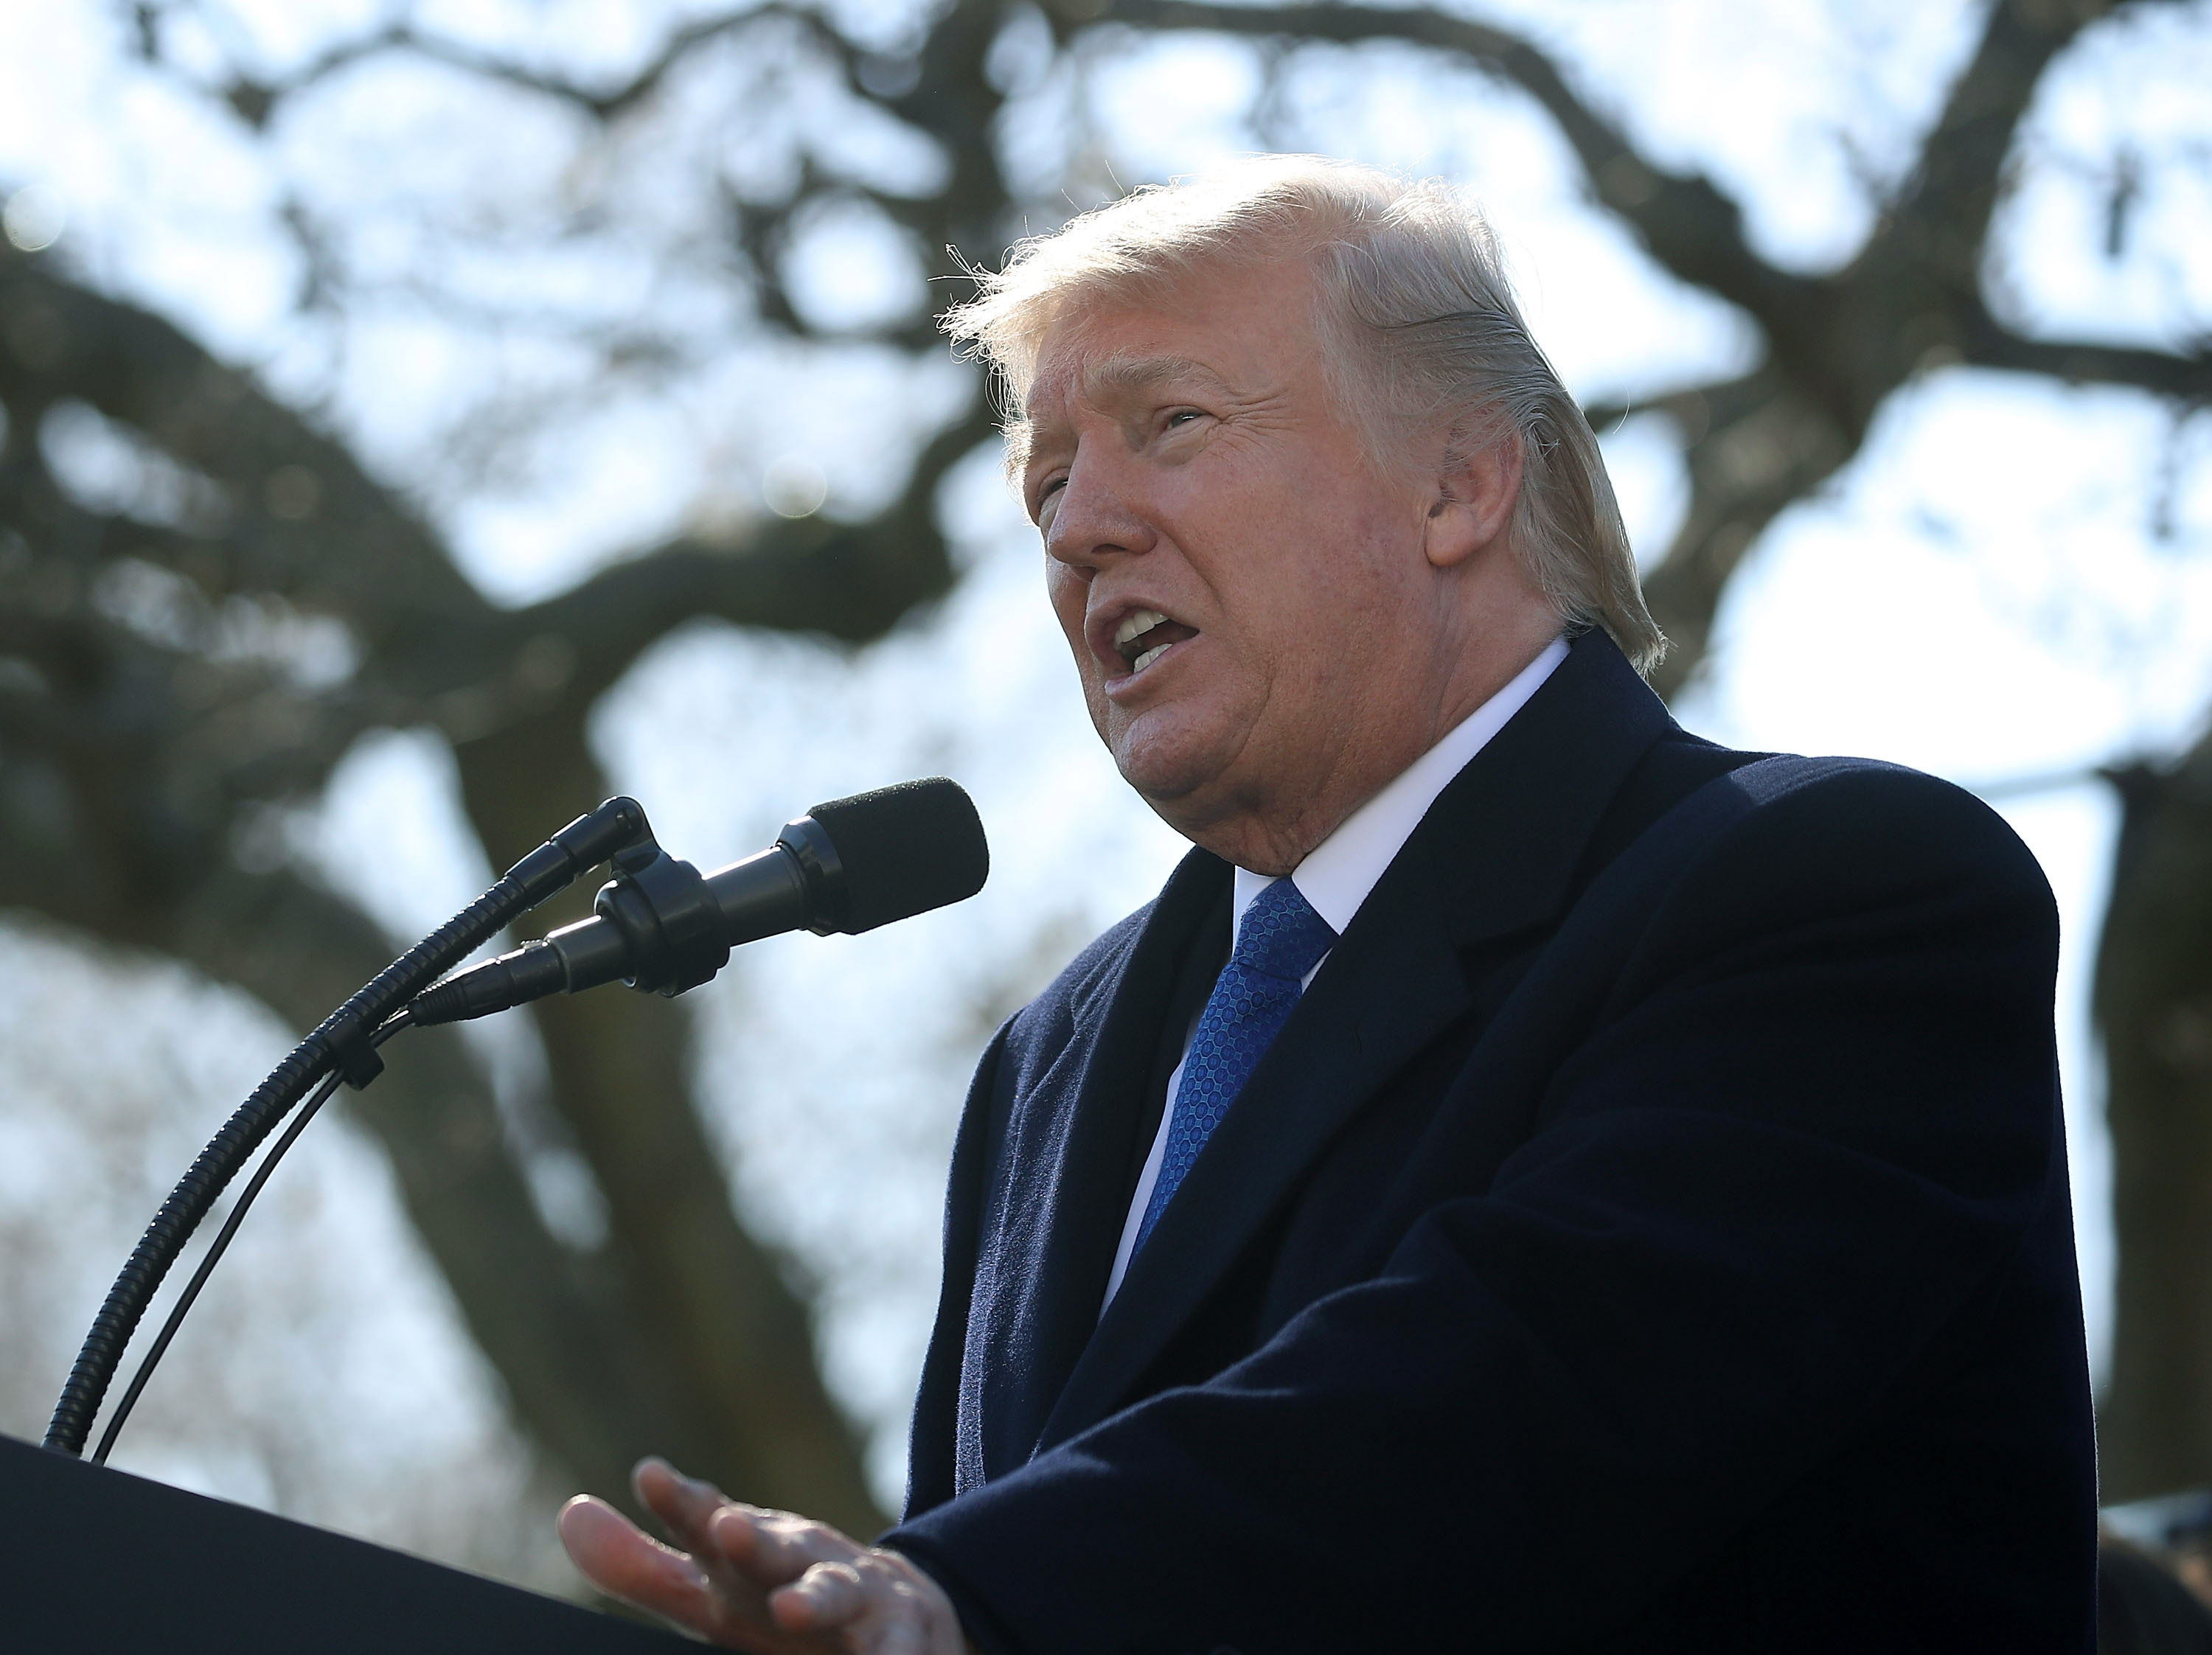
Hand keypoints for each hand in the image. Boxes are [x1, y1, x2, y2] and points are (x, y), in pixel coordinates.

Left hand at [559, 1457, 972, 1653]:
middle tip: (727, 1531)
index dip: (683, 1503)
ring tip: (792, 1612)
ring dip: (815, 1599)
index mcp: (749, 1550)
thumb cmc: (780, 1602)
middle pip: (775, 1548)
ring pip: (835, 1593)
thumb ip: (642, 1567)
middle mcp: (802, 1561)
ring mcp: (856, 1595)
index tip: (651, 1477)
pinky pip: (896, 1651)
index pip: (709, 1521)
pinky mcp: (903, 1637)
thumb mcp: (712, 1592)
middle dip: (754, 1540)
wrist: (900, 1615)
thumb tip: (570, 1514)